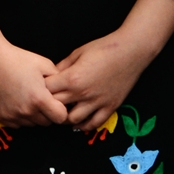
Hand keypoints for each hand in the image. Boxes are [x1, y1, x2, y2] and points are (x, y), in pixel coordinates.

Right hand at [0, 38, 68, 127]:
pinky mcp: (0, 117)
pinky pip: (17, 124)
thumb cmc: (18, 59)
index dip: (62, 110)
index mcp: (39, 99)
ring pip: (32, 124)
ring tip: (28, 98)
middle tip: (43, 99)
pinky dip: (20, 117)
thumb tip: (68, 90)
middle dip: (48, 113)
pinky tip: (17, 102)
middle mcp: (26, 111)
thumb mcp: (45, 64)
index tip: (58, 103)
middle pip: (46, 123)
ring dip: (34, 116)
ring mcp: (12, 116)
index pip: (60, 118)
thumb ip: (59, 79)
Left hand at [47, 0, 173, 131]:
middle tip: (49, 101)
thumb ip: (62, 66)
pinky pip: (93, 124)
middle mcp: (82, 93)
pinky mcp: (110, 107)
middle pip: (56, 107)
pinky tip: (79, 121)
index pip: (47, 91)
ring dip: (65, 117)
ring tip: (64, 111)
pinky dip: (83, 125)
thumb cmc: (104, 48)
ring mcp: (97, 102)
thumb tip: (51, 76)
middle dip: (49, 104)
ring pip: (72, 120)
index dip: (42, 89)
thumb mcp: (78, 52)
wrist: (131, 50)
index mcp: (72, 78)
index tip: (43, 87)